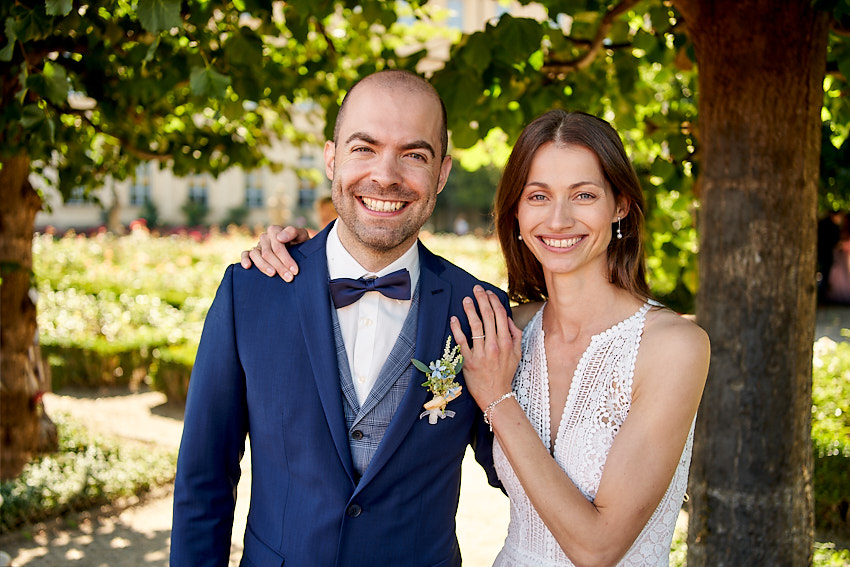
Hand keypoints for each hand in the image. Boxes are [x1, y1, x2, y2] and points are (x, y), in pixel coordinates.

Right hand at [239, 225, 309, 280]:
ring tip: (273, 275)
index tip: (295, 270)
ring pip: (255, 254)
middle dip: (279, 266)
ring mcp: (258, 245)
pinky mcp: (252, 252)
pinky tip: (247, 267)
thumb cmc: (300, 241)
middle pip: (268, 253)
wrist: (298, 247)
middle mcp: (265, 237)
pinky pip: (245, 254)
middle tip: (289, 278)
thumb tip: (280, 238)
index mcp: (275, 231)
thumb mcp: (301, 235)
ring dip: (264, 266)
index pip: (278, 246)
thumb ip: (293, 232)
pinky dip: (244, 259)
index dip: (286, 259)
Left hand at [450, 286, 521, 410]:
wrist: (496, 395)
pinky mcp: (469, 361)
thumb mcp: (517, 354)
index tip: (489, 292)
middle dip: (482, 300)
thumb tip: (508, 318)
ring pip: (476, 327)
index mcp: (506, 342)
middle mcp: (494, 346)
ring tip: (466, 300)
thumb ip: (515, 335)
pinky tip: (454, 319)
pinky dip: (457, 329)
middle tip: (476, 289)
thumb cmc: (505, 373)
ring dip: (470, 310)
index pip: (500, 316)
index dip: (494, 302)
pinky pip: (462, 342)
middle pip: (488, 317)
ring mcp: (481, 353)